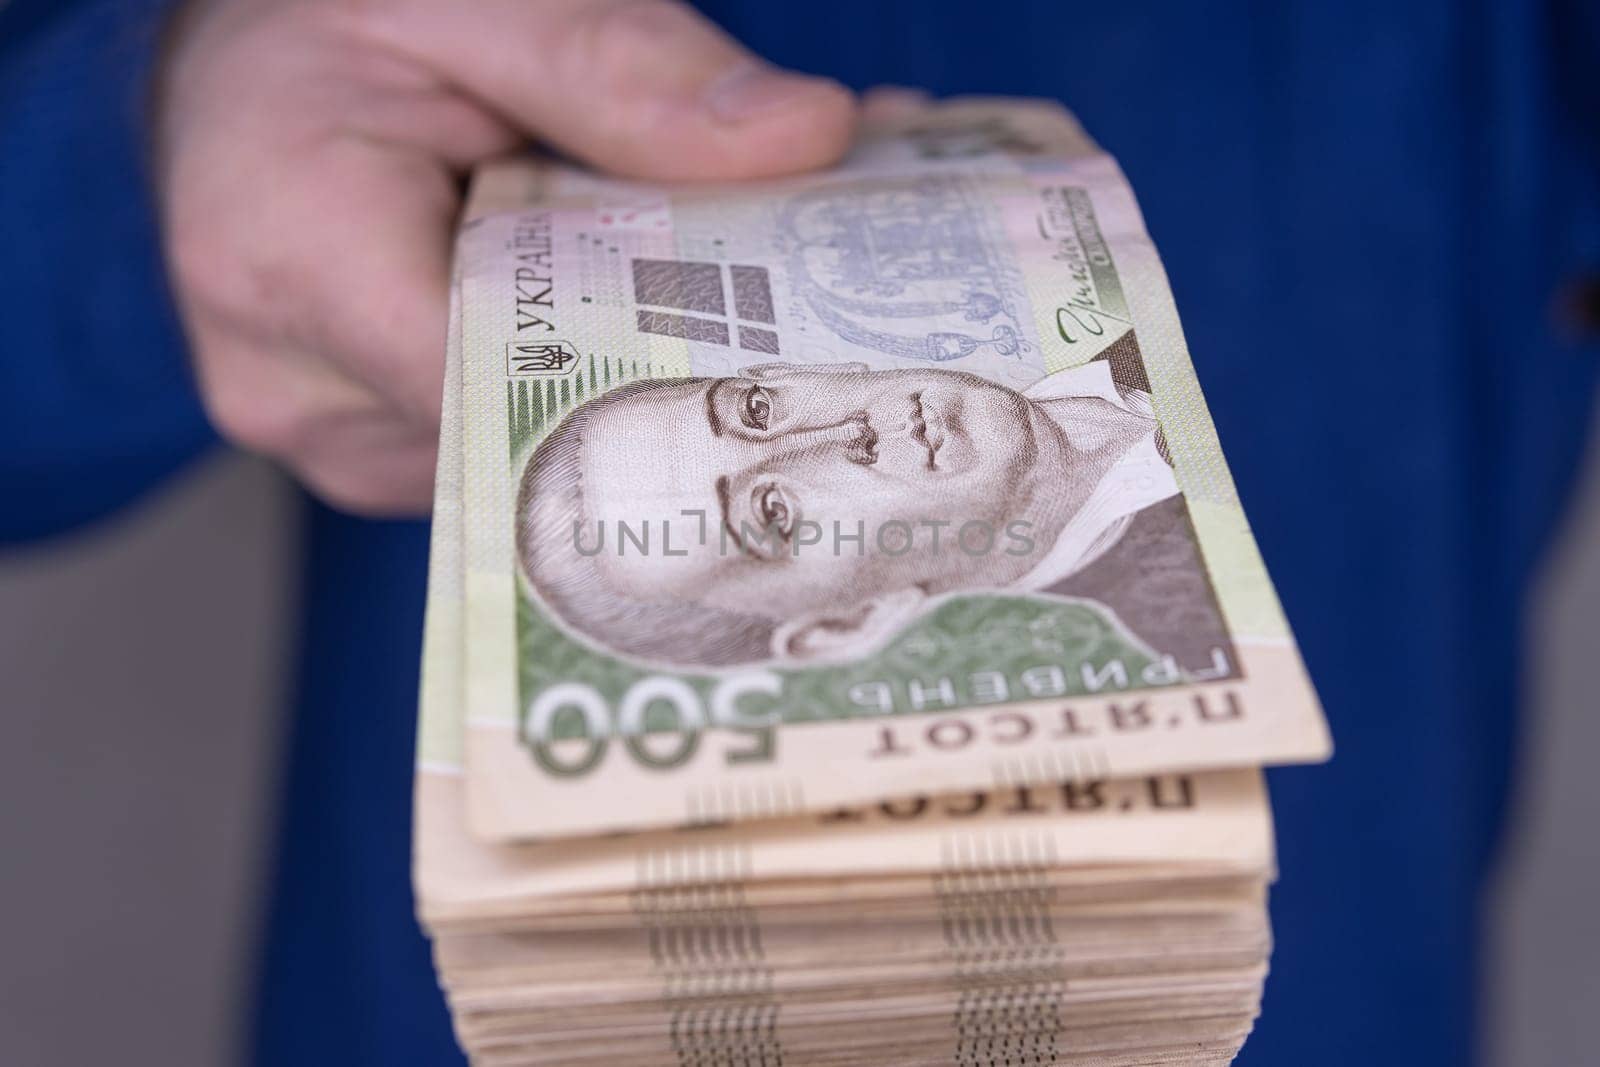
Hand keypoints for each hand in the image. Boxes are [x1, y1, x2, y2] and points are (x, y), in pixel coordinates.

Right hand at [157, 0, 855, 513]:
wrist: (237, 75)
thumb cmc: (326, 24)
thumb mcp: (473, 0)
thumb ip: (627, 66)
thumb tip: (803, 134)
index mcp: (294, 259)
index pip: (502, 383)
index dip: (647, 367)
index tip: (768, 339)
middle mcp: (291, 383)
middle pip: (528, 433)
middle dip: (651, 370)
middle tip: (763, 310)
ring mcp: (327, 429)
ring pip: (523, 453)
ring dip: (608, 379)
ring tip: (661, 291)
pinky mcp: (364, 444)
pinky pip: (494, 447)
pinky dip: (561, 387)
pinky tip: (596, 318)